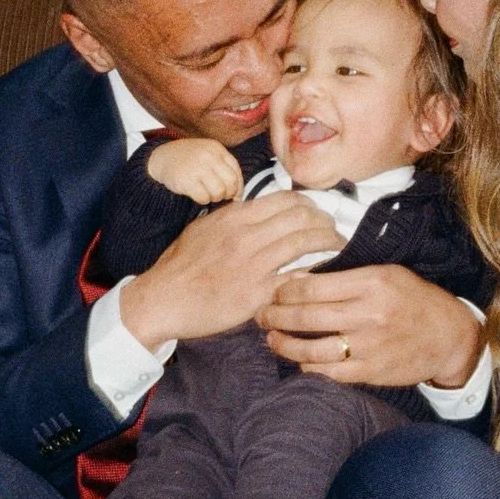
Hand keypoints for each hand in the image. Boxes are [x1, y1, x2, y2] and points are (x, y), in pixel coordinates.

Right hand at [118, 194, 342, 349]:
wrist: (161, 299)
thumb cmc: (179, 267)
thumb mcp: (203, 229)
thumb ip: (232, 219)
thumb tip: (256, 212)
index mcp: (234, 217)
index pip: (285, 200)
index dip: (309, 204)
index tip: (318, 212)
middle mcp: (245, 235)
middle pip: (300, 217)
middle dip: (325, 221)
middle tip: (334, 229)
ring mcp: (251, 264)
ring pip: (303, 243)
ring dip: (328, 242)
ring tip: (338, 245)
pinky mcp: (254, 293)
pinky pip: (293, 278)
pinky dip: (312, 273)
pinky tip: (323, 274)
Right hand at [147, 137, 242, 205]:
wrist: (162, 157)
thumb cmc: (189, 159)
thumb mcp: (208, 155)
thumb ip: (223, 168)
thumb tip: (238, 195)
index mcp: (216, 149)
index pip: (236, 171)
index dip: (238, 187)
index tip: (234, 195)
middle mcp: (209, 157)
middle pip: (230, 182)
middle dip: (228, 193)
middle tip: (219, 195)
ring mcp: (197, 168)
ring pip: (219, 192)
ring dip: (215, 198)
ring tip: (207, 194)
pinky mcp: (186, 180)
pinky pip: (204, 197)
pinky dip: (203, 200)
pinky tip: (197, 195)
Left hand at [258, 266, 484, 389]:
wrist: (448, 336)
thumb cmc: (413, 299)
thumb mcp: (386, 274)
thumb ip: (347, 275)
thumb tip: (300, 277)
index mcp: (370, 282)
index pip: (312, 285)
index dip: (284, 290)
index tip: (273, 291)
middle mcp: (368, 314)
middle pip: (305, 316)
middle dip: (274, 315)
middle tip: (260, 315)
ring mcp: (369, 346)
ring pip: (311, 349)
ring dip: (283, 345)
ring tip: (271, 339)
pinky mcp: (371, 371)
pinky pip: (328, 372)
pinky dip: (307, 367)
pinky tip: (298, 361)